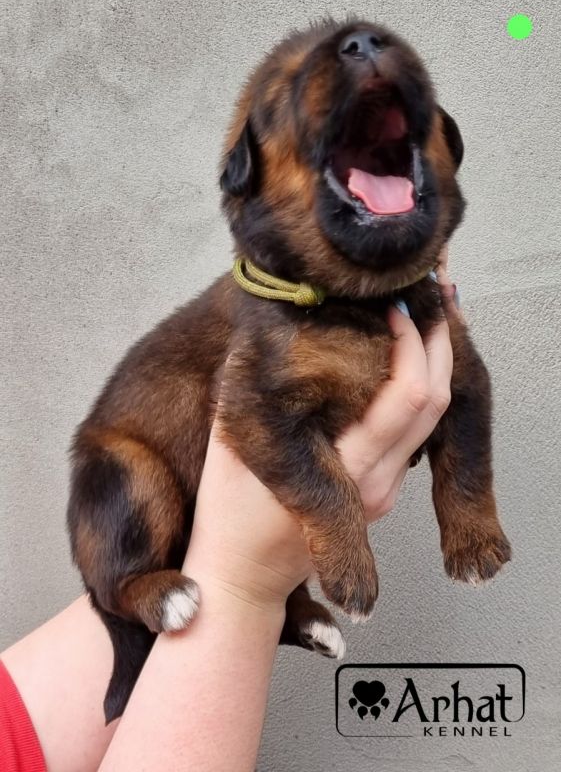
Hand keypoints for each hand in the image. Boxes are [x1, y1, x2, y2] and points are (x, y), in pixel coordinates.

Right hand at [184, 269, 456, 610]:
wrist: (243, 576)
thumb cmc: (230, 514)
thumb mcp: (234, 445)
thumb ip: (256, 390)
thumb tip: (271, 327)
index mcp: (349, 471)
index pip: (408, 399)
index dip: (412, 346)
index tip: (394, 307)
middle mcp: (381, 485)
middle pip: (435, 405)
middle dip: (438, 346)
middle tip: (425, 298)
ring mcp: (387, 494)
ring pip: (433, 422)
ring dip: (432, 366)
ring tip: (418, 319)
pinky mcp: (383, 493)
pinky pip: (414, 436)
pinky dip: (418, 392)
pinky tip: (401, 362)